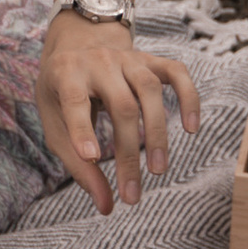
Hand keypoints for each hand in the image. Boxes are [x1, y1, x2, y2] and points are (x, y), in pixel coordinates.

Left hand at [36, 14, 200, 215]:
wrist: (77, 43)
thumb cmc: (62, 93)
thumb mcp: (55, 124)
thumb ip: (78, 164)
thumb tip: (106, 206)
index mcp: (65, 73)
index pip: (74, 100)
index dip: (82, 128)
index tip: (91, 158)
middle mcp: (98, 60)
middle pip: (121, 105)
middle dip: (129, 152)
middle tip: (133, 194)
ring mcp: (127, 57)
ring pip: (150, 89)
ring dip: (158, 133)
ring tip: (159, 170)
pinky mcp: (150, 59)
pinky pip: (177, 73)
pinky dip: (189, 97)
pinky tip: (191, 128)